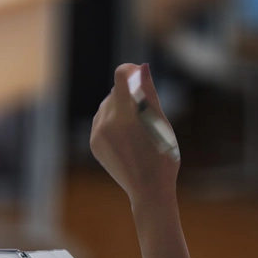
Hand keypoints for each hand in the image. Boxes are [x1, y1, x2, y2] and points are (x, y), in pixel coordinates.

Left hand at [89, 63, 179, 204]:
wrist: (149, 190)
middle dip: (130, 94)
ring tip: (138, 126)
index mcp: (125, 116)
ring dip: (120, 107)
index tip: (139, 73)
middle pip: (116, 92)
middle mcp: (106, 123)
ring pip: (107, 105)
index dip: (130, 70)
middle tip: (147, 112)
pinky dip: (112, 120)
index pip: (121, 77)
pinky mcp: (94, 144)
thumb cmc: (163, 156)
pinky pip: (100, 121)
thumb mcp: (161, 123)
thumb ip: (149, 93)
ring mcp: (97, 134)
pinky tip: (127, 135)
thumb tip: (142, 67)